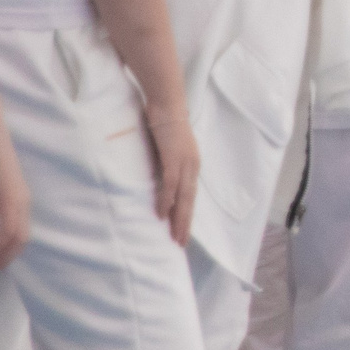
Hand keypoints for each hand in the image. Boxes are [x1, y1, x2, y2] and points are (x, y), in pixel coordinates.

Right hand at [0, 116, 28, 273]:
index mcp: (18, 201)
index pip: (19, 232)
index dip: (8, 249)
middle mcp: (23, 203)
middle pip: (22, 239)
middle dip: (7, 258)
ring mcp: (19, 201)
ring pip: (18, 237)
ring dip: (2, 255)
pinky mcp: (11, 198)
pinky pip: (8, 228)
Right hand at [145, 106, 198, 247]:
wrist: (166, 104)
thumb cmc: (163, 126)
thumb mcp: (165, 152)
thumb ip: (164, 168)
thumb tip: (157, 185)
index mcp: (191, 165)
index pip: (190, 196)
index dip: (186, 215)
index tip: (182, 233)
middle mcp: (192, 166)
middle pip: (190, 201)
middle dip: (185, 223)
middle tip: (180, 244)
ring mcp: (185, 162)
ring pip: (183, 197)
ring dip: (178, 218)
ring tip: (174, 236)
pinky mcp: (174, 157)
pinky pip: (170, 184)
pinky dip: (166, 200)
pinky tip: (161, 214)